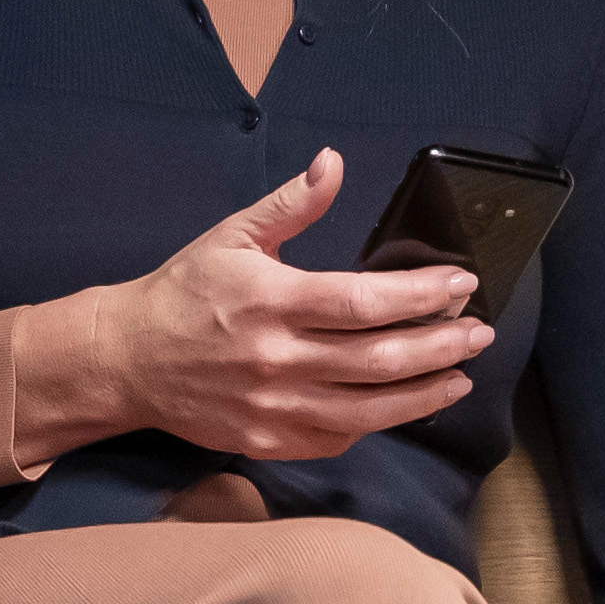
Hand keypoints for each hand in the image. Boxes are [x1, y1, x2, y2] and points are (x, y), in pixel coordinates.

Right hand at [90, 149, 492, 462]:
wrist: (126, 360)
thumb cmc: (184, 293)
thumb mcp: (232, 235)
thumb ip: (291, 204)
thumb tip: (333, 163)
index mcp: (271, 301)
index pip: (364, 301)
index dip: (420, 295)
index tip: (462, 285)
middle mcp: (276, 358)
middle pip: (378, 359)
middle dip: (440, 345)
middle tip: (479, 333)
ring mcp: (273, 407)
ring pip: (368, 410)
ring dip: (424, 393)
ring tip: (460, 375)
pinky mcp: (268, 441)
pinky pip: (337, 438)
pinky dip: (377, 422)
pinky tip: (404, 404)